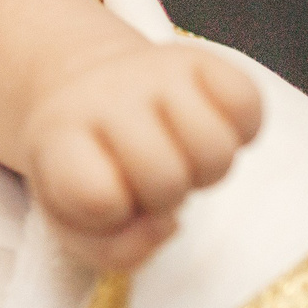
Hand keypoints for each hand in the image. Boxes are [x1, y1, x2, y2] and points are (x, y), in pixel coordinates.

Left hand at [21, 43, 262, 270]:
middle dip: (165, 197)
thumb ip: (116, 249)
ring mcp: (153, 73)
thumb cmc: (86, 167)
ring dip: (207, 170)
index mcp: (60, 137)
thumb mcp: (75, 221)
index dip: (113, 213)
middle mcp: (106, 96)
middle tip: (151, 182)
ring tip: (182, 157)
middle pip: (164, 176)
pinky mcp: (198, 58)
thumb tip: (166, 225)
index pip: (97, 195)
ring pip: (214, 147)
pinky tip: (214, 129)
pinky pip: (247, 101)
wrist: (85, 86)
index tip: (109, 199)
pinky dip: (243, 129)